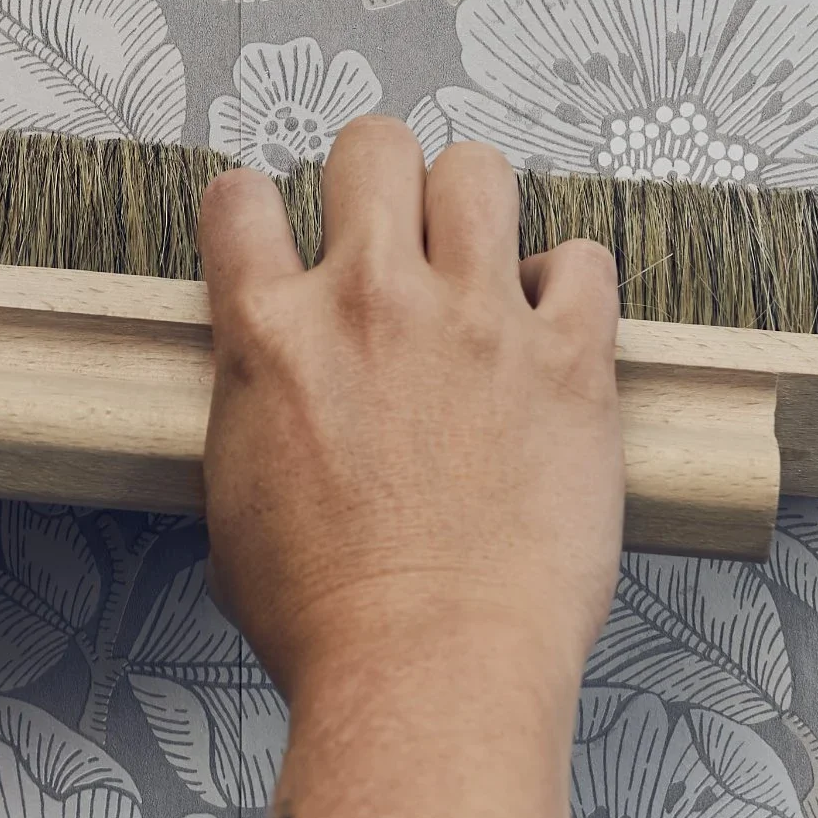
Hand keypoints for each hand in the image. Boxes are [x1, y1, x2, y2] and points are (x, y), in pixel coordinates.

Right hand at [198, 118, 623, 703]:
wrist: (427, 668)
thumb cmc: (327, 618)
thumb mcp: (233, 502)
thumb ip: (251, 412)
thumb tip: (269, 394)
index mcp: (271, 335)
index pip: (240, 199)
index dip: (258, 212)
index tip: (280, 239)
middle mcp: (369, 301)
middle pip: (372, 148)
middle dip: (380, 180)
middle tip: (394, 234)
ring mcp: (475, 321)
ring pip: (478, 171)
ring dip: (473, 208)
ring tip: (478, 262)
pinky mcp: (569, 359)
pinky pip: (584, 260)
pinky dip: (568, 284)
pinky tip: (552, 328)